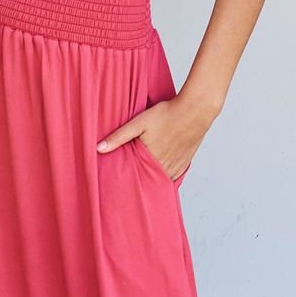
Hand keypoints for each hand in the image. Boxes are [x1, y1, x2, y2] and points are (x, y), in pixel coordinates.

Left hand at [95, 93, 213, 179]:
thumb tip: (99, 148)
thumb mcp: (139, 122)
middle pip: (148, 182)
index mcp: (151, 160)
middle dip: (138, 183)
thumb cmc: (167, 114)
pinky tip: (157, 172)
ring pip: (160, 181)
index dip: (126, 181)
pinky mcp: (185, 163)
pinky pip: (172, 177)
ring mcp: (176, 167)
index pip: (134, 179)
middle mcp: (164, 168)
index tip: (116, 185)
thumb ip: (119, 136)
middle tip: (127, 186)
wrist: (196, 110)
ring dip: (151, 180)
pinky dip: (164, 176)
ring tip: (141, 179)